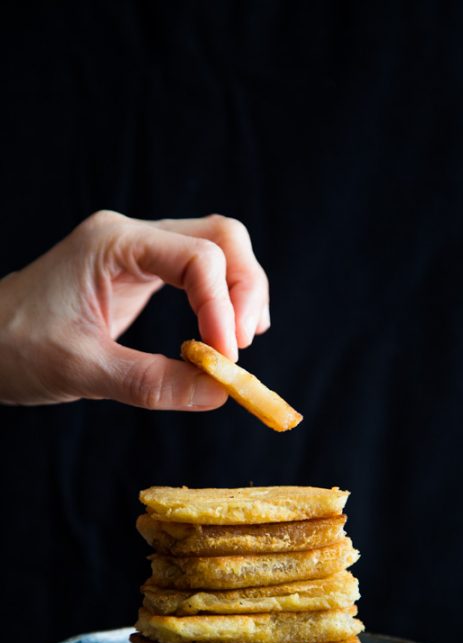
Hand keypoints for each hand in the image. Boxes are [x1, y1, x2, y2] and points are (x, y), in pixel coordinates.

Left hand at [0, 210, 269, 408]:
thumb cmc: (13, 348)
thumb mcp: (81, 370)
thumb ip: (152, 383)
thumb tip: (220, 392)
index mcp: (113, 244)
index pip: (197, 257)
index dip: (222, 308)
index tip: (227, 360)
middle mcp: (131, 237)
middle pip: (220, 237)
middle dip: (246, 288)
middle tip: (244, 345)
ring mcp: (138, 252)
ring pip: (217, 249)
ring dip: (241, 293)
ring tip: (240, 343)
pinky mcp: (142, 273)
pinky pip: (199, 272)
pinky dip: (222, 301)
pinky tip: (224, 334)